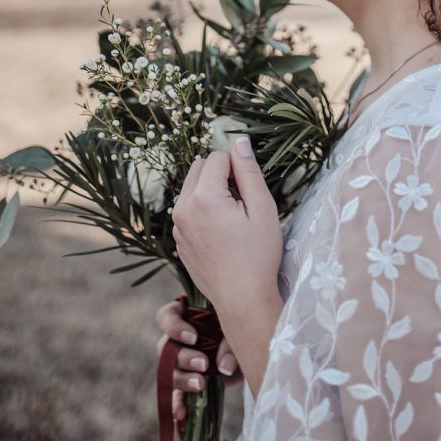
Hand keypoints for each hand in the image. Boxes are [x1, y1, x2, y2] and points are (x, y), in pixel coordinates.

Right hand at [156, 300, 242, 422]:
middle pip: (166, 347)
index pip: (167, 317)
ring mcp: (182, 361)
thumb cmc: (243, 325)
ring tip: (199, 384)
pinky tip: (181, 414)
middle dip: (183, 358)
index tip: (193, 337)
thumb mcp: (239, 327)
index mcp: (187, 315)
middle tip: (204, 364)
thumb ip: (230, 341)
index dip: (175, 327)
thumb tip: (224, 368)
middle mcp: (179, 338)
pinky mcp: (189, 381)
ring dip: (182, 379)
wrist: (254, 342)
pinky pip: (177, 394)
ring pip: (170, 371)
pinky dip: (178, 404)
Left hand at [171, 137, 283, 316]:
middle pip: (200, 168)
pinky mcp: (179, 241)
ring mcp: (177, 227)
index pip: (218, 157)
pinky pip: (189, 211)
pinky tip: (223, 235)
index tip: (249, 194)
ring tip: (233, 220)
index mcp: (203, 197)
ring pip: (192, 189)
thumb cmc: (258, 255)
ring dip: (211, 192)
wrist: (242, 300)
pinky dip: (204, 212)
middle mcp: (183, 209)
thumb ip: (248, 171)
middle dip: (221, 175)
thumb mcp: (262, 208)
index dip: (238, 169)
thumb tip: (239, 140)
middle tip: (242, 203)